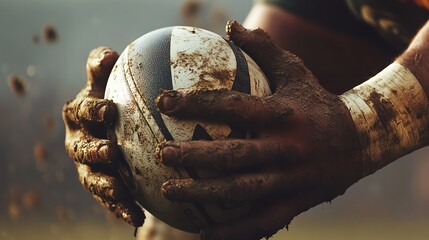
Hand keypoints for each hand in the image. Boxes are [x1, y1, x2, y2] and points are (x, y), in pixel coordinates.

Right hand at [62, 47, 143, 225]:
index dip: (92, 109)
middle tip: (111, 153)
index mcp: (79, 114)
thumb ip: (102, 67)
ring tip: (121, 193)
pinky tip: (138, 217)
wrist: (112, 126)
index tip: (109, 109)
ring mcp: (87, 166)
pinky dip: (121, 208)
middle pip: (81, 149)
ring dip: (105, 186)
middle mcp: (78, 141)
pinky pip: (108, 199)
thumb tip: (110, 53)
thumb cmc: (113, 97)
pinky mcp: (100, 185)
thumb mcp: (107, 80)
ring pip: (91, 178)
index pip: (82, 110)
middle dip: (94, 151)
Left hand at [155, 21, 363, 239]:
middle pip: (236, 155)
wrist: (362, 140)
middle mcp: (288, 148)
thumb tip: (232, 25)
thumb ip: (264, 48)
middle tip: (160, 153)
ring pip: (244, 191)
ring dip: (205, 195)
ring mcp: (293, 179)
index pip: (235, 107)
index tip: (163, 100)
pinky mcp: (297, 202)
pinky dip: (234, 232)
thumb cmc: (318, 102)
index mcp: (285, 114)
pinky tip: (203, 235)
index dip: (198, 103)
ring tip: (168, 191)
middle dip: (195, 156)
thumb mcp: (296, 70)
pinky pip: (262, 221)